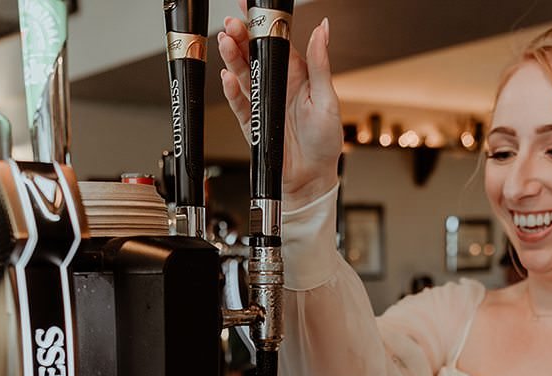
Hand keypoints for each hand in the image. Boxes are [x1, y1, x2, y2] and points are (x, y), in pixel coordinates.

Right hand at [218, 8, 342, 208]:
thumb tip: (322, 29)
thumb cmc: (325, 144)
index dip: (265, 25)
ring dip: (233, 59)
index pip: (278, 44)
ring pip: (243, 76)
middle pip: (255, 57)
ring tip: (225, 42)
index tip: (252, 8)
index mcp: (298, 77)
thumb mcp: (327, 100)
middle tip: (232, 23)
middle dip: (242, 38)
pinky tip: (226, 77)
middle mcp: (279, 87)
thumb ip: (320, 64)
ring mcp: (263, 105)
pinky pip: (239, 104)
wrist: (310, 181)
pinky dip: (232, 91)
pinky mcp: (252, 124)